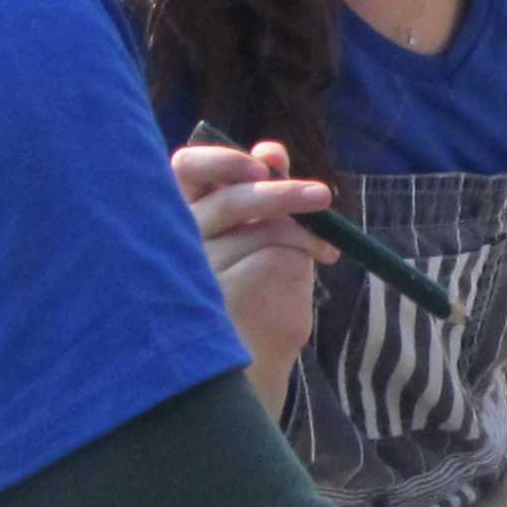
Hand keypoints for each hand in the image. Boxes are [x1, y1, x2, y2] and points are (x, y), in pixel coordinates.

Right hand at [173, 136, 328, 414]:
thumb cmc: (254, 286)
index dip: (225, 159)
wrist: (255, 358)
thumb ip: (261, 186)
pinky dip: (306, 254)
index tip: (265, 162)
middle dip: (280, 193)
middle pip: (228, 201)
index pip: (186, 169)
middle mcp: (181, 241)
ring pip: (263, 230)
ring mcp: (198, 271)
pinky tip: (316, 263)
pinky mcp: (222, 299)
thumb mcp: (260, 230)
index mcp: (184, 214)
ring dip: (306, 232)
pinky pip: (275, 257)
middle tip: (321, 196)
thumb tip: (271, 148)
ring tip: (325, 246)